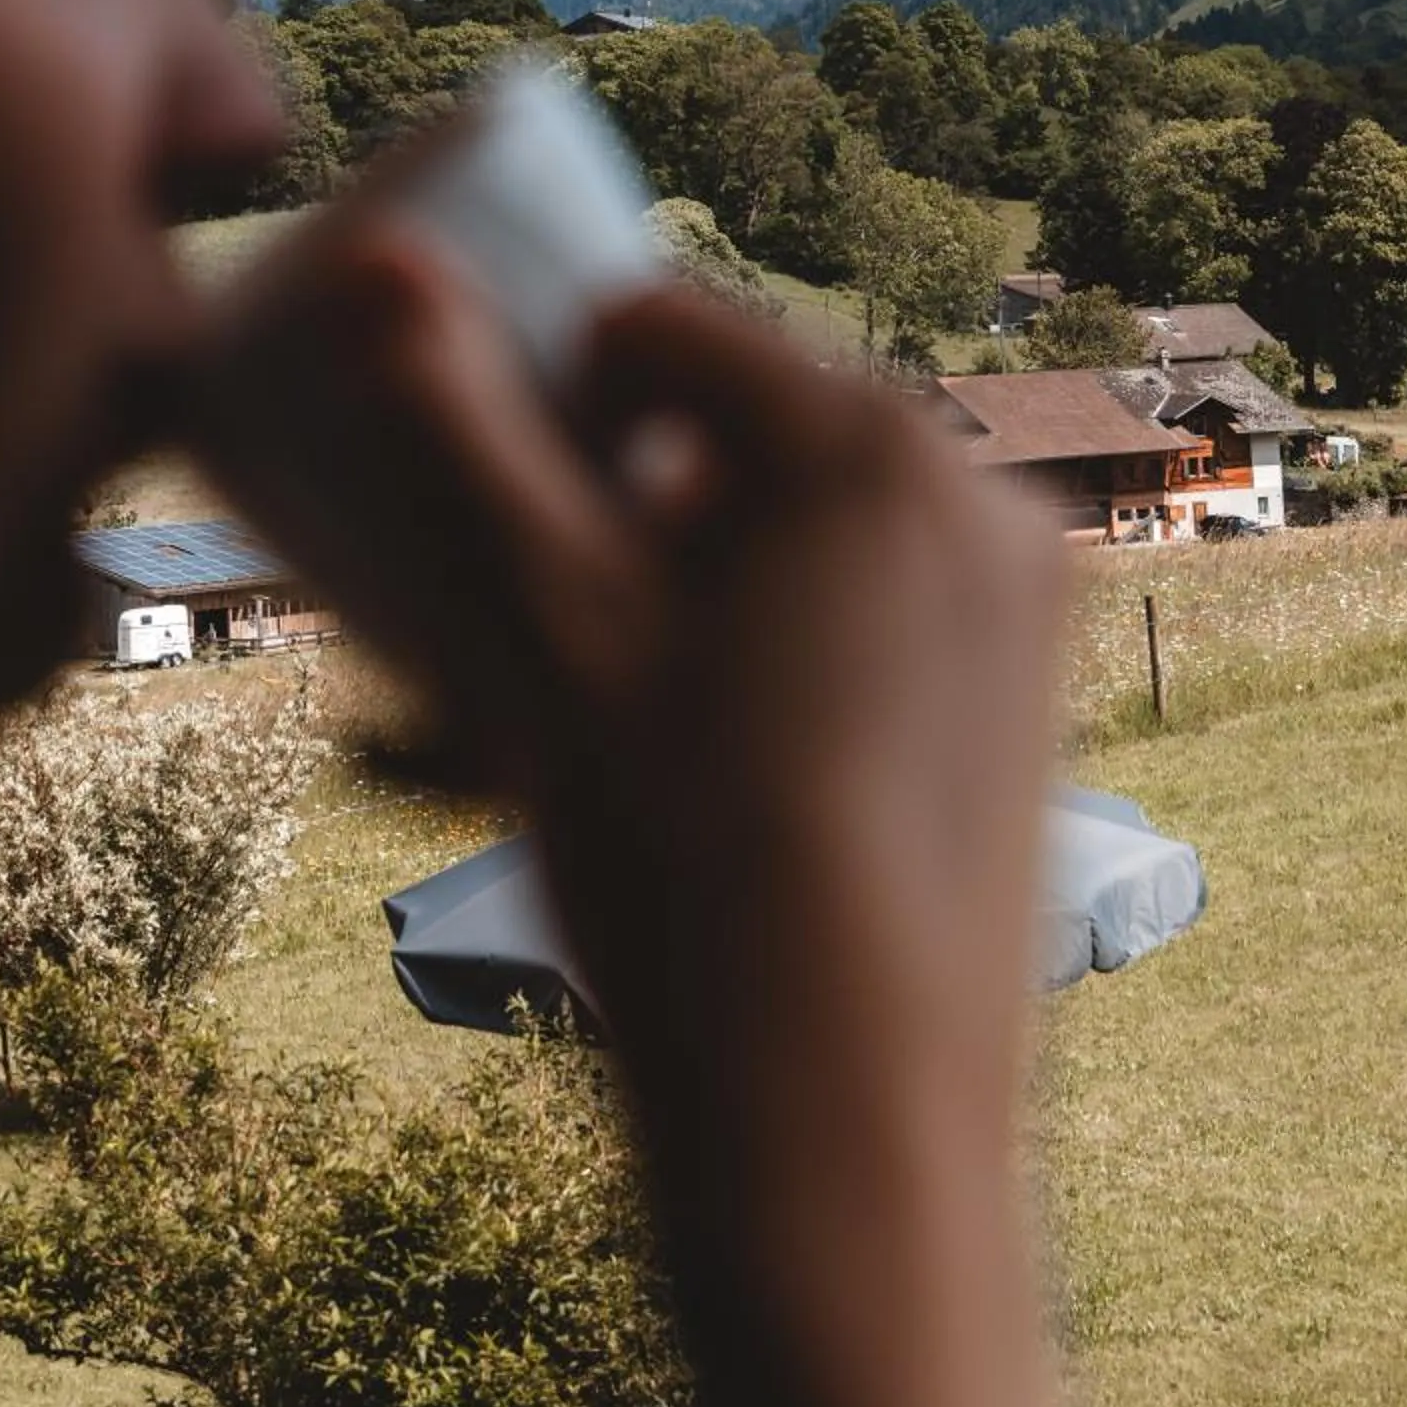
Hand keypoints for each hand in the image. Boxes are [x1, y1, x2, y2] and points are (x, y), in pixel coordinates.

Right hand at [189, 215, 1066, 1406]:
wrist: (851, 1141)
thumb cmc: (684, 869)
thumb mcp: (546, 630)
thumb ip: (464, 433)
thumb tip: (376, 264)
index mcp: (863, 435)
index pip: (654, 327)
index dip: (554, 415)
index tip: (524, 551)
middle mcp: (972, 487)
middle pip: (737, 427)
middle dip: (624, 510)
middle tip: (555, 663)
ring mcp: (1019, 596)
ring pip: (801, 523)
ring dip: (692, 582)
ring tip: (623, 731)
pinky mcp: (1029, 695)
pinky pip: (876, 603)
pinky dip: (782, 642)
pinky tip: (717, 770)